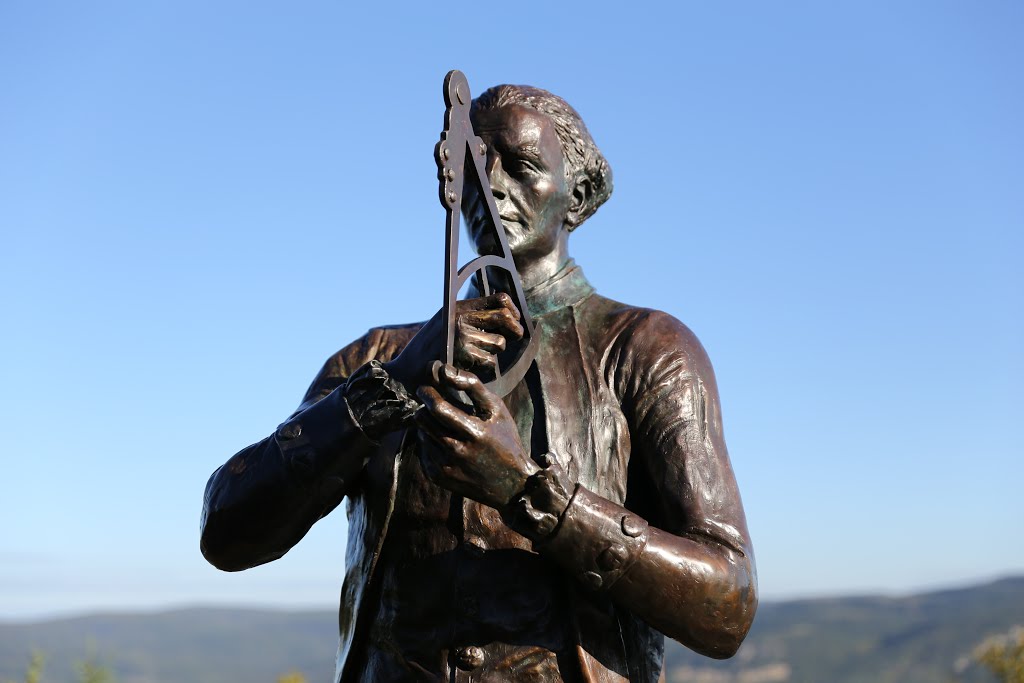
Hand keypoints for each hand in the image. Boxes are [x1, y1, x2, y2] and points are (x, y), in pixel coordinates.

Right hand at [384, 293, 523, 389]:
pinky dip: (484, 369)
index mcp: (458, 307)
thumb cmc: (429, 352)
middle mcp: (461, 317)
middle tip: (516, 336)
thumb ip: (471, 318)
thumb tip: (508, 315)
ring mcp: (463, 335)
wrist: (407, 373)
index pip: (499, 299)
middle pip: (505, 317)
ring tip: (478, 358)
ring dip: (494, 354)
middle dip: (515, 329)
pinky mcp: (464, 355)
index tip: (515, 319)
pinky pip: (490, 362)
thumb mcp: (446, 325)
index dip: (513, 310)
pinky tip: (470, 369)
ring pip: (499, 343)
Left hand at [415, 362, 538, 509]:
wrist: (510, 484)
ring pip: (421, 434)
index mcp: (474, 432)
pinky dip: (430, 442)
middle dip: (425, 407)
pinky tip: (447, 443)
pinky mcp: (438, 477)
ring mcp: (445, 467)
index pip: (438, 408)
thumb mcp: (497, 409)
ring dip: (428, 425)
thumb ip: (472, 386)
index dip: (427, 393)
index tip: (425, 386)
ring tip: (445, 424)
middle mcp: (457, 452)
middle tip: (433, 403)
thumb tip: (446, 370)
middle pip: (423, 420)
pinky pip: (423, 450)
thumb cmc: (505, 440)